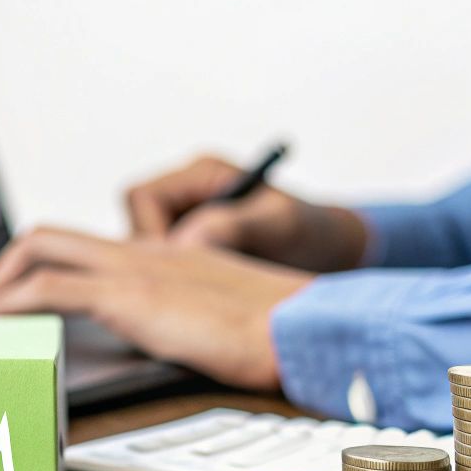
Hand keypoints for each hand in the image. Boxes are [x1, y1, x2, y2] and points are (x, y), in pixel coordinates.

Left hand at [0, 225, 315, 390]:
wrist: (305, 327)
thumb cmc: (280, 333)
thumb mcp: (228, 320)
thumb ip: (196, 321)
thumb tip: (182, 346)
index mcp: (168, 256)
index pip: (93, 247)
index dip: (48, 266)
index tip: (26, 299)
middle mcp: (145, 252)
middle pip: (52, 236)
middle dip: (6, 267)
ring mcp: (134, 269)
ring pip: (39, 249)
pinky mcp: (130, 295)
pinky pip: (49, 286)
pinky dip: (10, 301)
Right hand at [125, 154, 370, 272]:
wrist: (333, 253)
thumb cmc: (311, 231)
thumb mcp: (279, 225)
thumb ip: (234, 227)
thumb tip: (184, 246)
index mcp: (203, 174)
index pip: (143, 198)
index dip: (149, 234)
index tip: (175, 266)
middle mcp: (187, 193)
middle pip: (137, 224)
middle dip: (154, 257)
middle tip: (185, 286)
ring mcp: (187, 221)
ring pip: (145, 250)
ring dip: (166, 272)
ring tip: (203, 290)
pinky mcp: (192, 247)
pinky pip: (163, 266)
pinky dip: (178, 282)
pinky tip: (206, 296)